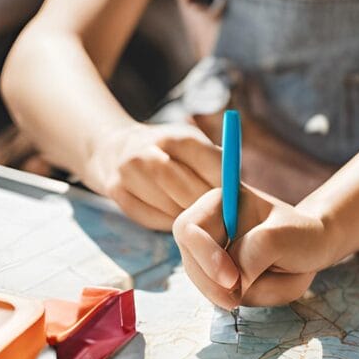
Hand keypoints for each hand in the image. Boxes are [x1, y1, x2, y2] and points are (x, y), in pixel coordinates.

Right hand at [86, 122, 221, 230]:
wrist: (118, 149)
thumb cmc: (170, 151)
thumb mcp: (193, 145)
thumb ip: (215, 164)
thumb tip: (241, 194)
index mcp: (176, 137)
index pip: (208, 164)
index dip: (224, 185)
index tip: (234, 199)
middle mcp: (148, 152)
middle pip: (186, 189)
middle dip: (206, 206)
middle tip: (221, 217)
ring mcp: (128, 172)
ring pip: (169, 208)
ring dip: (187, 216)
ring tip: (200, 218)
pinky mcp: (117, 192)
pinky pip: (150, 218)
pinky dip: (167, 221)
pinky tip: (175, 216)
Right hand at [173, 185, 329, 308]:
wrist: (315, 247)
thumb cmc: (302, 234)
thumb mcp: (286, 237)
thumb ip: (254, 254)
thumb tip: (233, 282)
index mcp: (222, 202)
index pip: (189, 228)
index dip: (204, 255)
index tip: (232, 279)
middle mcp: (211, 227)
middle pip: (191, 262)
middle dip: (216, 284)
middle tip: (241, 297)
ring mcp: (213, 254)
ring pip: (208, 286)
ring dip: (244, 292)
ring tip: (277, 276)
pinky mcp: (221, 278)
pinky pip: (223, 298)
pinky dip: (248, 298)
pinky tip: (269, 283)